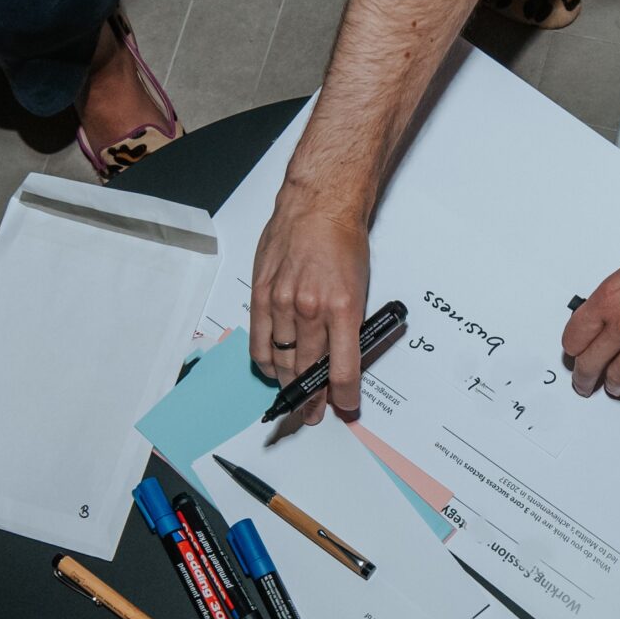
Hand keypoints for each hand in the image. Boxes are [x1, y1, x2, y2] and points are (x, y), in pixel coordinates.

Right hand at [252, 192, 372, 422]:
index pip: (342, 371)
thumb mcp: (360, 288)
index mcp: (342, 309)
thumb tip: (342, 359)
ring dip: (288, 385)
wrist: (317, 206)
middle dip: (313, 399)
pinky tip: (272, 370)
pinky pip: (259, 343)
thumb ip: (349, 326)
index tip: (345, 406)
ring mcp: (282, 304)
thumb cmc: (342, 241)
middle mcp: (311, 310)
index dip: (343, 397)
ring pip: (282, 362)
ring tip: (293, 396)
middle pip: (308, 372)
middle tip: (314, 412)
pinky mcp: (262, 296)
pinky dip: (266, 363)